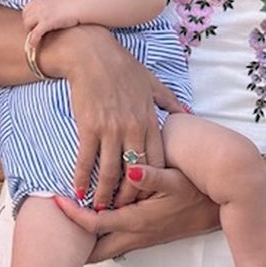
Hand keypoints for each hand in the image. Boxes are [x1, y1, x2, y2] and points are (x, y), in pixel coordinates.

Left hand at [22, 0, 82, 52]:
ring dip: (30, 33)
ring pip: (27, 26)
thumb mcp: (53, 3)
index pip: (25, 11)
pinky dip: (32, 41)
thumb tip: (40, 16)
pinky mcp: (47, 22)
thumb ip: (44, 7)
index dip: (28, 19)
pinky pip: (35, 33)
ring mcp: (41, 13)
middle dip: (29, 27)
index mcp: (38, 0)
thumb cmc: (69, 6)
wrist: (79, 6)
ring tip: (36, 39)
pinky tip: (33, 46)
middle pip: (25, 19)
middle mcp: (38, 5)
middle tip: (36, 33)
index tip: (33, 25)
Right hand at [48, 27, 182, 209]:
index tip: (147, 198)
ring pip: (110, 171)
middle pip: (134, 172)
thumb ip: (169, 102)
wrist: (91, 54)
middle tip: (122, 212)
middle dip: (129, 196)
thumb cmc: (122, 66)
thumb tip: (186, 115)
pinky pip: (85, 159)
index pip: (157, 161)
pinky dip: (81, 178)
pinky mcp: (89, 126)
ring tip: (99, 210)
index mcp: (149, 121)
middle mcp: (132, 129)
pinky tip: (78, 193)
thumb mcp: (152, 82)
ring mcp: (110, 129)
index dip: (153, 184)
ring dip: (104, 194)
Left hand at [53, 164, 219, 260]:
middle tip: (50, 232)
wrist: (220, 208)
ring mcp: (141, 237)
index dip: (72, 214)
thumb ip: (153, 176)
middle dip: (73, 244)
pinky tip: (93, 219)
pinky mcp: (146, 235)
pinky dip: (100, 234)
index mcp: (136, 220)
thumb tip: (133, 170)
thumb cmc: (197, 190)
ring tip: (65, 225)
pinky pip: (116, 240)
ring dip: (86, 239)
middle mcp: (135, 234)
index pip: (95, 223)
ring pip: (105, 247)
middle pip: (95, 249)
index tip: (55, 201)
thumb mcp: (177, 179)